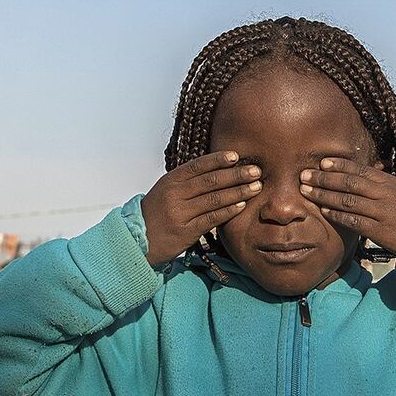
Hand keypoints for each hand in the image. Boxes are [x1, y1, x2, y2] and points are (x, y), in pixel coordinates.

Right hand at [140, 151, 261, 266]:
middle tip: (256, 171)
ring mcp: (181, 213)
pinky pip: (212, 218)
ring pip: (215, 199)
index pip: (198, 165)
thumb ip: (188, 181)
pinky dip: (229, 211)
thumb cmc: (157, 213)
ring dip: (238, 192)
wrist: (139, 239)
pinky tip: (242, 205)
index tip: (236, 155)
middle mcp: (175, 194)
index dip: (218, 159)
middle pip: (211, 181)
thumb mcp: (167, 191)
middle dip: (236, 175)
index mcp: (171, 180)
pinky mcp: (187, 231)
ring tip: (256, 187)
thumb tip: (218, 169)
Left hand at [299, 157, 395, 260]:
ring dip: (324, 194)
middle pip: (348, 182)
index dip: (338, 165)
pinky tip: (323, 211)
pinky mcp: (378, 230)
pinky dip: (337, 214)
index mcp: (388, 182)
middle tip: (304, 174)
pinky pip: (353, 220)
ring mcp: (380, 211)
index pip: (359, 169)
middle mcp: (383, 193)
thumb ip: (382, 184)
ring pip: (347, 199)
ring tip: (306, 191)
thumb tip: (363, 176)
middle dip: (324, 177)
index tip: (322, 162)